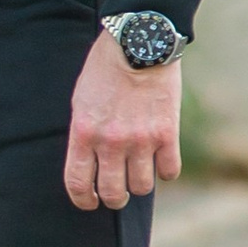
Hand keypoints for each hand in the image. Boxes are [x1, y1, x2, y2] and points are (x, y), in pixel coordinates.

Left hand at [62, 34, 182, 213]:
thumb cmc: (105, 70)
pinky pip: (168, 171)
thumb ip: (84, 134)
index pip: (78, 183)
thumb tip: (88, 164)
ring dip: (140, 184)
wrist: (140, 44)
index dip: (83, 200)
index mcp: (83, 133)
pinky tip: (161, 159)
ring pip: (142, 187)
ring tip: (139, 172)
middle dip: (114, 198)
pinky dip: (165, 170)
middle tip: (118, 193)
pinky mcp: (167, 134)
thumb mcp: (81, 101)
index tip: (90, 202)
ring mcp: (140, 140)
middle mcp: (110, 142)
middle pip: (113, 193)